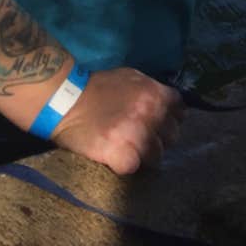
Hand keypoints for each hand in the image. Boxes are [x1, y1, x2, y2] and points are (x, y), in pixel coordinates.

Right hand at [51, 66, 183, 174]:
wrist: (65, 100)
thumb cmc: (98, 87)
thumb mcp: (131, 77)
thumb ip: (152, 90)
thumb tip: (169, 104)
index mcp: (154, 93)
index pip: (180, 111)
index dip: (172, 118)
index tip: (161, 124)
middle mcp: (150, 114)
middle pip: (172, 136)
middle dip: (160, 138)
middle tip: (144, 139)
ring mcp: (136, 135)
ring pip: (156, 156)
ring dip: (144, 155)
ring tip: (129, 151)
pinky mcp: (121, 155)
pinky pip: (134, 167)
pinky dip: (125, 165)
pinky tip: (115, 158)